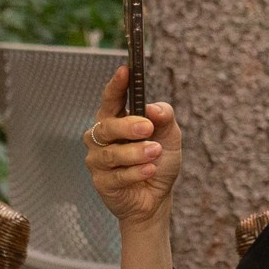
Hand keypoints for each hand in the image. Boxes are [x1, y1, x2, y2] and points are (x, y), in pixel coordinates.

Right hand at [86, 67, 181, 232]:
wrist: (157, 198)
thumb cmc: (159, 161)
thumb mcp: (170, 136)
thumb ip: (164, 118)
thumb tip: (153, 109)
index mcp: (116, 119)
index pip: (111, 99)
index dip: (116, 84)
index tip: (125, 70)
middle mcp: (102, 138)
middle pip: (106, 126)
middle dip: (127, 125)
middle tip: (148, 128)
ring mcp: (98, 160)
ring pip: (111, 153)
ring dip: (136, 153)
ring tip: (156, 152)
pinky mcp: (102, 182)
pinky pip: (116, 176)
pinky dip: (136, 172)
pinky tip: (150, 170)